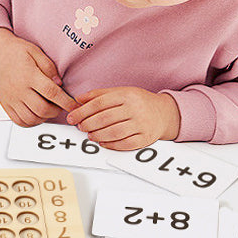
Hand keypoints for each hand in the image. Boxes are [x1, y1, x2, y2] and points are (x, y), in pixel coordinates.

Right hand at [0, 28, 77, 126]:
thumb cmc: (14, 50)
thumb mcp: (35, 51)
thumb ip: (49, 67)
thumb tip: (59, 84)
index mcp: (29, 75)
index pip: (52, 93)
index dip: (66, 102)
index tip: (74, 105)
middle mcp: (19, 89)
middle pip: (43, 109)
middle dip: (57, 111)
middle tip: (61, 105)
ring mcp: (11, 99)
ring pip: (32, 118)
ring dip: (45, 117)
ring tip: (49, 109)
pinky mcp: (5, 104)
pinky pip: (19, 121)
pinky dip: (31, 122)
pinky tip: (36, 114)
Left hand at [66, 87, 180, 149]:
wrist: (164, 113)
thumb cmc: (138, 102)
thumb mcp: (121, 92)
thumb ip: (99, 95)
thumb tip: (78, 99)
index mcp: (127, 95)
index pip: (99, 103)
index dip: (83, 111)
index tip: (72, 117)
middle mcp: (135, 109)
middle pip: (105, 118)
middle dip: (88, 124)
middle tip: (80, 126)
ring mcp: (141, 124)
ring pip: (114, 132)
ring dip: (97, 135)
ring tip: (90, 135)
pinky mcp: (145, 138)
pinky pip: (125, 144)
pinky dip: (111, 145)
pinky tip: (103, 142)